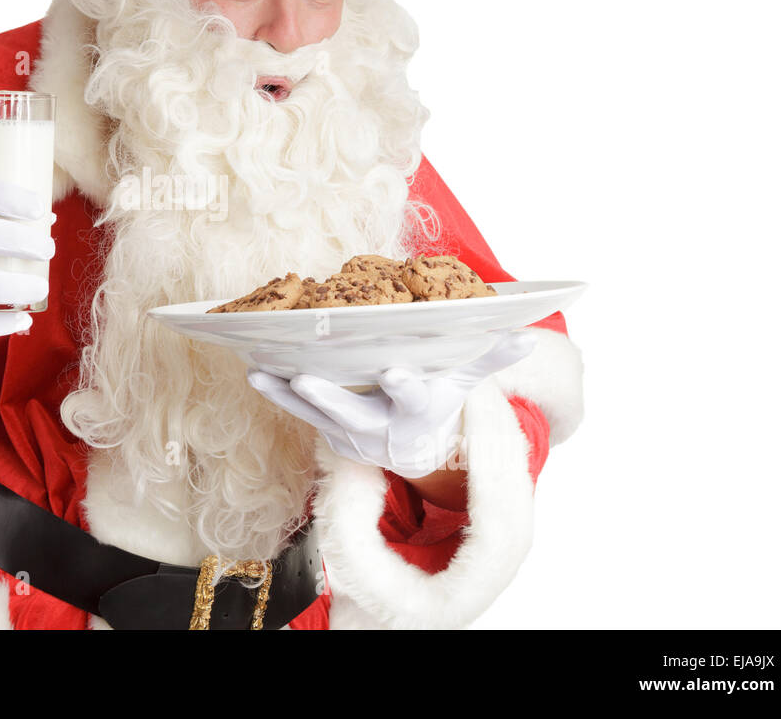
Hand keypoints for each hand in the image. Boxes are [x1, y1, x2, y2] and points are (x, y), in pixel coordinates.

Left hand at [247, 331, 536, 477]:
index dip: (404, 387)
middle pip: (353, 414)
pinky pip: (297, 412)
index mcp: (417, 410)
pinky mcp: (327, 431)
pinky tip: (253, 371)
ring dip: (287, 394)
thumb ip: (490, 356)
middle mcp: (381, 425)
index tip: (394, 373)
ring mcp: (350, 431)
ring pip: (316, 414)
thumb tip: (528, 333)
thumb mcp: (465, 380)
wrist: (414, 448)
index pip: (414, 398)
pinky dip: (275, 393)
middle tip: (304, 379)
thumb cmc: (439, 400)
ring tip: (259, 372)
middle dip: (329, 398)